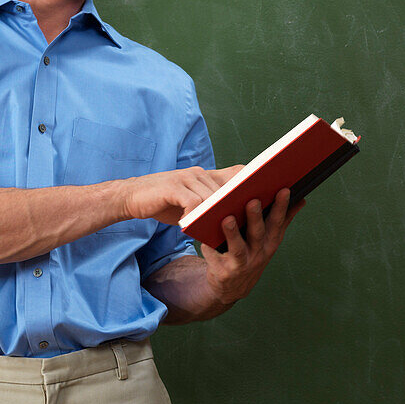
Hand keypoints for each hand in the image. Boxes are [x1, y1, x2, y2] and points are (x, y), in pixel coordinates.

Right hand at [118, 165, 243, 225]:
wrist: (132, 197)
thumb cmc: (164, 202)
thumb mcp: (190, 202)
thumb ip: (210, 204)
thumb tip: (235, 218)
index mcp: (206, 176)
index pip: (236, 174)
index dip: (253, 182)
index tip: (272, 193)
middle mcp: (198, 174)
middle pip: (228, 188)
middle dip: (242, 203)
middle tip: (255, 220)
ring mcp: (186, 178)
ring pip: (212, 197)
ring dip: (221, 214)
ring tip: (228, 229)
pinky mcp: (173, 188)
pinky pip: (192, 202)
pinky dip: (197, 216)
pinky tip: (196, 227)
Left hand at [200, 189, 304, 304]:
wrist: (231, 287)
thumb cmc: (251, 253)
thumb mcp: (268, 241)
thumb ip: (282, 220)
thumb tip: (301, 199)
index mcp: (269, 243)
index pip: (277, 223)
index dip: (281, 207)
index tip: (284, 189)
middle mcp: (257, 254)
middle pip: (257, 234)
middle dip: (256, 217)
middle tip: (253, 200)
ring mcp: (240, 265)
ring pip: (237, 248)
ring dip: (232, 234)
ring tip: (227, 219)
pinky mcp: (222, 272)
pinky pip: (214, 257)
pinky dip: (209, 247)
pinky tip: (203, 235)